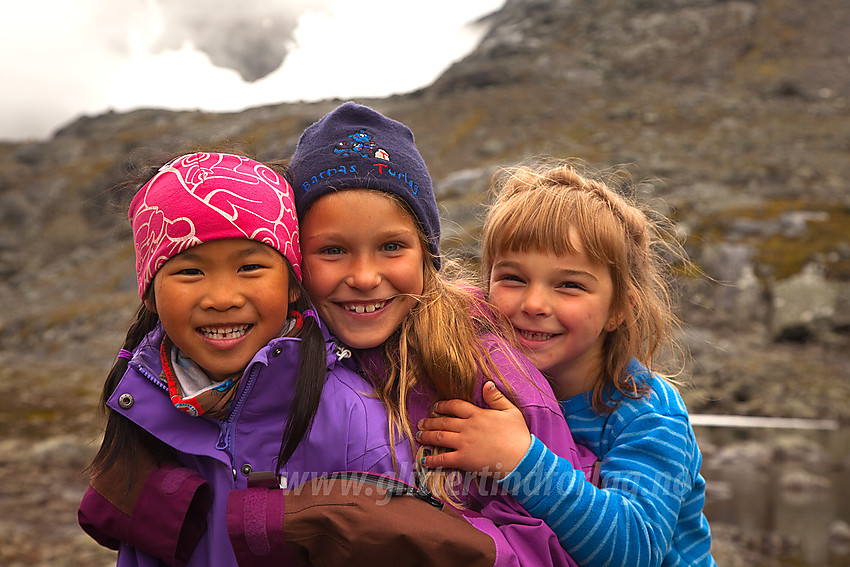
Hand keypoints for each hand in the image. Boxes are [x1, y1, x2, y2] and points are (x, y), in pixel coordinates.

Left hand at [416, 381, 531, 477]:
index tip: (436, 407)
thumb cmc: (518, 435)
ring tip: (419, 436)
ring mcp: (464, 443)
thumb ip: (496, 397)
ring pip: (439, 437)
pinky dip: (432, 459)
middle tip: (421, 423)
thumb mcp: (511, 411)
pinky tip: (424, 459)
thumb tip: (487, 383)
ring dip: (427, 436)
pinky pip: (443, 458)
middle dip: (430, 422)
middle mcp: (467, 427)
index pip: (456, 406)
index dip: (443, 406)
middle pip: (443, 422)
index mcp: (477, 414)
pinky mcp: (463, 459)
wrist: (521, 458)